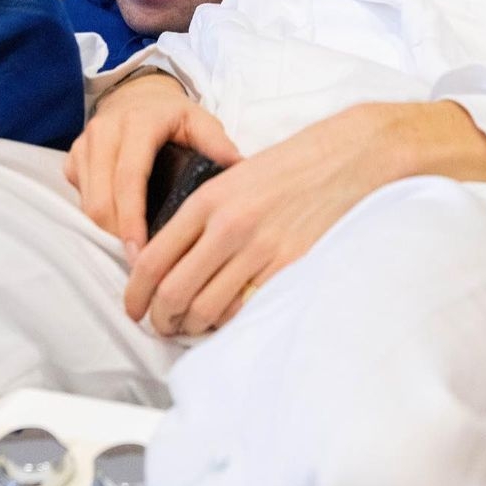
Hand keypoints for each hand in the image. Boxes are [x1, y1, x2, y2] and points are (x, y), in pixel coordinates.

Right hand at [64, 72, 240, 249]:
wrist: (138, 94)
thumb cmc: (173, 115)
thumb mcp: (199, 120)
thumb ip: (216, 142)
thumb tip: (237, 168)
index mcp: (138, 123)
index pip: (129, 178)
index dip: (132, 219)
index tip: (143, 252)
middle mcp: (105, 132)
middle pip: (101, 199)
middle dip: (117, 235)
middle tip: (141, 263)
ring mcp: (84, 144)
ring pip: (86, 203)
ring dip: (106, 230)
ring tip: (134, 250)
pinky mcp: (73, 156)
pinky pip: (79, 197)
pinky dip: (97, 217)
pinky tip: (120, 227)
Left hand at [129, 99, 485, 337]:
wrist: (351, 157)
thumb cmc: (294, 166)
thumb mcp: (237, 178)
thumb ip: (205, 214)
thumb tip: (176, 256)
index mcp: (209, 200)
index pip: (153, 259)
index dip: (136, 294)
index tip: (134, 307)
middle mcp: (229, 227)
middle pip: (173, 293)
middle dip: (160, 319)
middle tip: (161, 326)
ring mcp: (261, 251)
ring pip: (206, 309)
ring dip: (193, 326)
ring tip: (193, 327)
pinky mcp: (291, 268)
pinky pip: (247, 310)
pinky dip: (232, 322)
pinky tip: (230, 320)